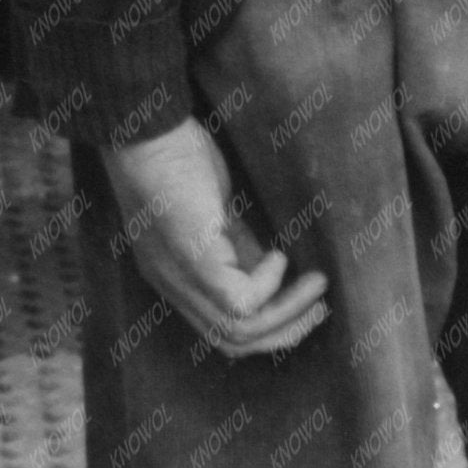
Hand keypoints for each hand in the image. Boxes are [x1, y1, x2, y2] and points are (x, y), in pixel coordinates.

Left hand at [103, 118, 328, 359]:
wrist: (146, 128)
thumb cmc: (177, 157)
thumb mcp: (215, 213)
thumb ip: (238, 245)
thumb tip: (279, 271)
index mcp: (175, 277)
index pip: (220, 330)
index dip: (266, 330)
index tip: (305, 310)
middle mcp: (172, 286)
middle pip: (230, 340)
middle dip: (283, 331)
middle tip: (320, 308)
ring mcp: (178, 275)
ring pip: (236, 328)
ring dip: (286, 312)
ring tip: (315, 284)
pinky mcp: (192, 256)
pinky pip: (237, 299)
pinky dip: (267, 286)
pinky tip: (279, 256)